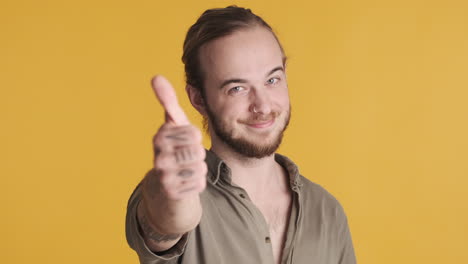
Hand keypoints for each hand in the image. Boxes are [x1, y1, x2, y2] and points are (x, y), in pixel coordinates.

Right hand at [146, 75, 206, 200]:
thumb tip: (156, 77)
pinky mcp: (171, 192)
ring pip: (200, 167)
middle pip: (197, 151)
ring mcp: (163, 175)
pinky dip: (197, 184)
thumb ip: (168, 102)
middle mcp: (158, 155)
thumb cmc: (174, 151)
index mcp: (160, 136)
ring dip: (198, 169)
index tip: (184, 142)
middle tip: (186, 158)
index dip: (194, 139)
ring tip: (186, 169)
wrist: (165, 188)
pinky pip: (199, 184)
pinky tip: (186, 183)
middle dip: (197, 155)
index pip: (193, 133)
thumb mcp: (173, 126)